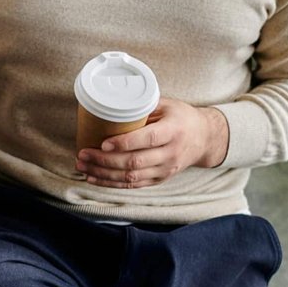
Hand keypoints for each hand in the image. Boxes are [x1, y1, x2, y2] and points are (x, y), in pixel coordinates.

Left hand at [76, 98, 228, 188]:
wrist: (205, 138)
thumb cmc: (181, 117)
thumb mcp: (167, 104)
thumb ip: (143, 104)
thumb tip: (111, 101)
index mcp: (173, 131)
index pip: (148, 139)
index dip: (125, 142)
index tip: (103, 142)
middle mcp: (171, 153)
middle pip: (135, 162)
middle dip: (105, 160)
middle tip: (83, 154)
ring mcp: (166, 169)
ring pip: (131, 177)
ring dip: (104, 174)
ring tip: (82, 166)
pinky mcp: (160, 179)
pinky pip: (134, 185)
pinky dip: (112, 183)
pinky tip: (94, 178)